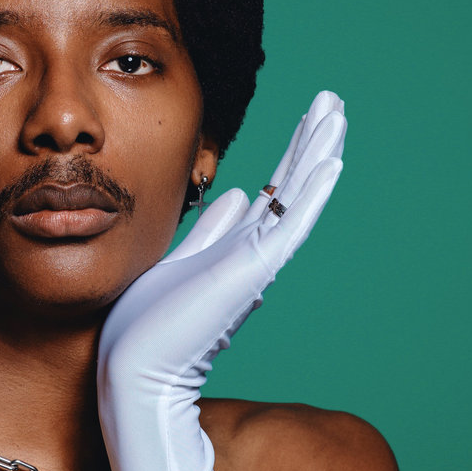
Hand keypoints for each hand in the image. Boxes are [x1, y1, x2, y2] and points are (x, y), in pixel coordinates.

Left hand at [99, 90, 345, 392]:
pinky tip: (331, 163)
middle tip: (333, 101)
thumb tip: (234, 193)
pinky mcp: (251, 271)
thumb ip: (211, 231)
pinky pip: (289, 227)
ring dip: (318, 153)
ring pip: (298, 198)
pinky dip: (311, 195)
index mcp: (237, 249)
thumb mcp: (180, 260)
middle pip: (292, 187)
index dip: (293, 154)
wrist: (134, 369)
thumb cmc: (148, 325)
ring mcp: (257, 261)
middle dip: (312, 142)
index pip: (274, 193)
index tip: (311, 119)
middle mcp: (254, 253)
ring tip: (337, 113)